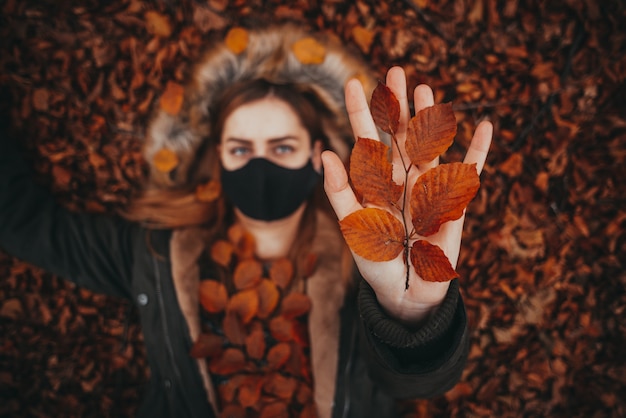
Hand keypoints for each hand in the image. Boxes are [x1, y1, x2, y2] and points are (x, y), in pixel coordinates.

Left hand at [322, 67, 491, 325]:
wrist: (405, 291)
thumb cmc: (375, 259)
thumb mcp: (353, 225)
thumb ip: (340, 191)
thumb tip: (325, 154)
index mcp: (375, 183)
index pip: (367, 141)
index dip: (361, 113)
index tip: (354, 84)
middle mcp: (401, 180)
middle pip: (400, 135)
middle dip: (397, 105)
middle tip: (395, 72)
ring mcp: (428, 189)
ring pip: (430, 145)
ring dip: (430, 119)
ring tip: (426, 89)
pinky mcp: (453, 204)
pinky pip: (468, 174)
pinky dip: (477, 152)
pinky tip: (486, 127)